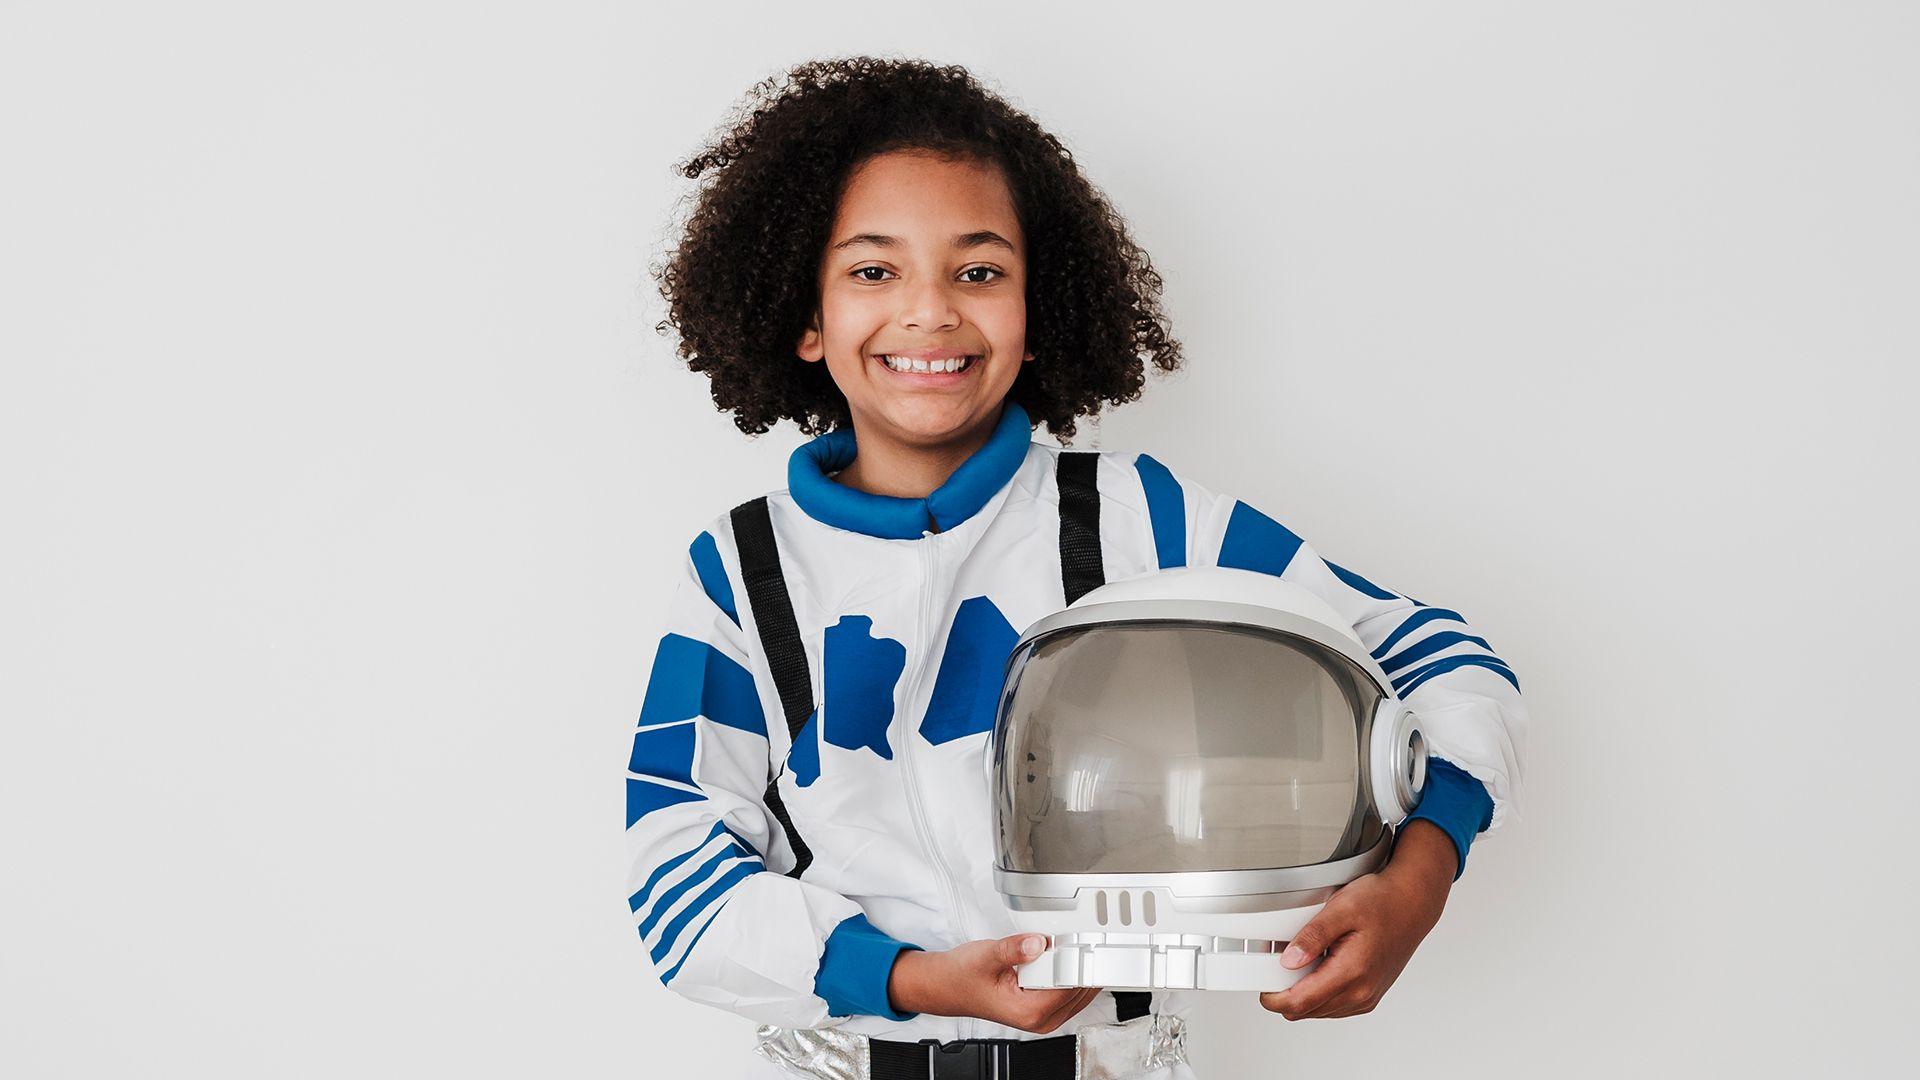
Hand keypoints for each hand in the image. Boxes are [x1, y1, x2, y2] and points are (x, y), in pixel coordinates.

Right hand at [888, 933, 1103, 1032]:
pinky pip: (1070, 992)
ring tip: (1068, 945)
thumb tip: (1038, 943)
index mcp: (1029, 1012)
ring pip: (1079, 993)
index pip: (1070, 987)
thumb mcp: (986, 956)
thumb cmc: (962, 977)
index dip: (1077, 961)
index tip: (1080, 940)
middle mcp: (1040, 1020)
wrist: (948, 986)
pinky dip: (1071, 975)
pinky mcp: (1043, 1008)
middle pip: (1080, 991)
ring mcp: (1043, 1017)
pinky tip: (1064, 957)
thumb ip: (1013, 949)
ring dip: (1078, 969)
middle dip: (1081, 964)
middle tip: (1076, 938)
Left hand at [1259, 819, 1456, 1019]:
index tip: (1262, 986)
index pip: (1300, 1003)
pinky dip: (1320, 991)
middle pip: (1306, 1011)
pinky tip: (1319, 967)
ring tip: (1301, 962)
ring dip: (1304, 993)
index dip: (1273, 998)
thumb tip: (1289, 960)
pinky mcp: (1369, 995)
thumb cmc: (1383, 902)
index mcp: (1352, 973)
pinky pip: (1334, 1005)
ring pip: (1319, 1011)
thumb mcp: (1340, 909)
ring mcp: (1366, 996)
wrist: (1412, 903)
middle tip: (1278, 965)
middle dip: (1286, 993)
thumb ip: (1312, 936)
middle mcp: (1361, 992)